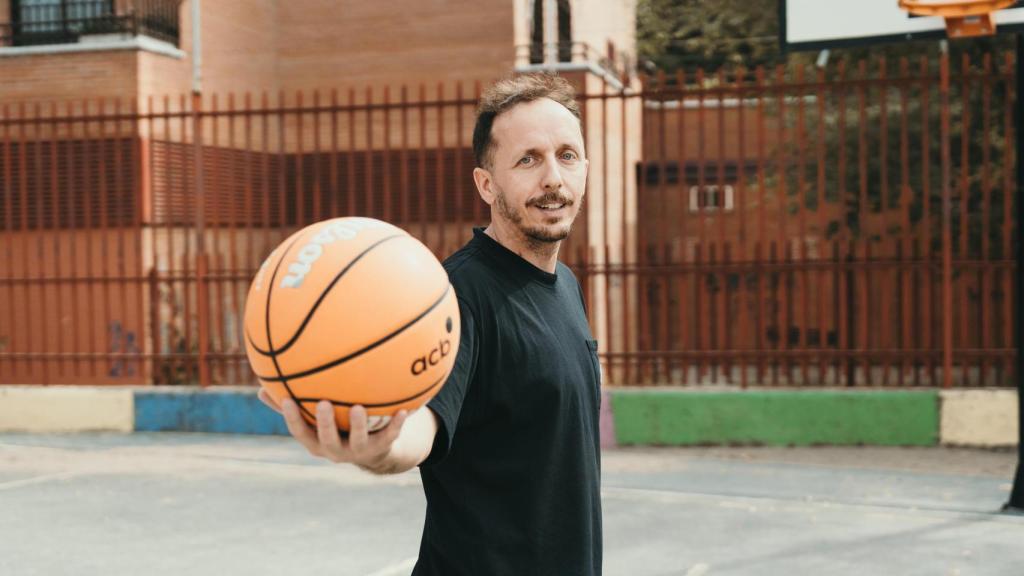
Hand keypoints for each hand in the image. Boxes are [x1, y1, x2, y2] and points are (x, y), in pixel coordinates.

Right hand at [257, 388, 409, 470]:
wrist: (373, 452)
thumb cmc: (336, 428)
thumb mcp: (313, 420)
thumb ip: (290, 405)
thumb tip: (260, 387)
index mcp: (316, 443)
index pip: (300, 432)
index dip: (292, 418)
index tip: (287, 399)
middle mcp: (335, 451)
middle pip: (326, 440)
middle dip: (324, 423)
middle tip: (323, 403)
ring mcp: (359, 451)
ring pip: (358, 441)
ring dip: (358, 425)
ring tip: (357, 407)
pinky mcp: (381, 449)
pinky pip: (390, 436)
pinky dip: (396, 425)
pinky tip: (403, 410)